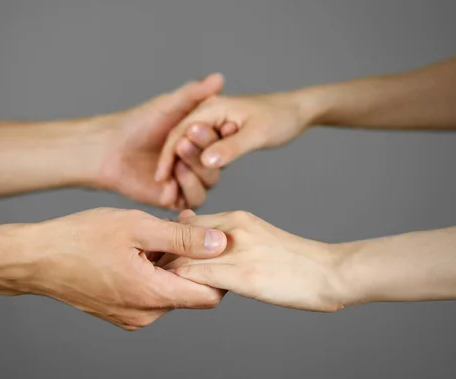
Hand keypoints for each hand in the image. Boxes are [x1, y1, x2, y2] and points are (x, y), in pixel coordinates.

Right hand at [12, 208, 227, 329]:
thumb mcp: (137, 227)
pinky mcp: (120, 313)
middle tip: (180, 225)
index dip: (218, 268)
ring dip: (170, 264)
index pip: (210, 295)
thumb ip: (183, 239)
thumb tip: (221, 244)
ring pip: (169, 291)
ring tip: (155, 234)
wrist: (36, 260)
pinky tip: (139, 249)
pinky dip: (153, 273)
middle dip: (192, 260)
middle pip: (190, 291)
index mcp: (153, 295)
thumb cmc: (81, 239)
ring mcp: (131, 317)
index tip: (211, 241)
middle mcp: (145, 315)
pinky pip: (150, 295)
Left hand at [98, 74, 224, 208]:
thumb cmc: (140, 123)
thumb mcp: (169, 105)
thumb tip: (219, 78)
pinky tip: (167, 184)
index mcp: (203, 141)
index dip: (222, 135)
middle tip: (184, 142)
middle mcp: (199, 162)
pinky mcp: (175, 198)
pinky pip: (189, 201)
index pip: (222, 141)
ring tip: (177, 163)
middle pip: (215, 165)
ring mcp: (188, 182)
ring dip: (194, 175)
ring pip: (206, 185)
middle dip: (201, 155)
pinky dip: (180, 192)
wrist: (111, 150)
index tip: (223, 126)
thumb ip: (193, 94)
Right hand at [155, 92, 312, 180]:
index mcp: (210, 108)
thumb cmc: (279, 117)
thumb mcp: (257, 133)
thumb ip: (231, 147)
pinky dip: (193, 168)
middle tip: (163, 193)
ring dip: (180, 170)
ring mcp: (210, 125)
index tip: (160, 181)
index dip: (168, 158)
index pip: (179, 133)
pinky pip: (199, 153)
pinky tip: (189, 187)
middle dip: (169, 167)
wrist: (295, 111)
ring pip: (187, 149)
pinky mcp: (217, 136)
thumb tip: (207, 162)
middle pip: (178, 142)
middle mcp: (206, 114)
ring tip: (172, 194)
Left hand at [164, 210, 347, 311]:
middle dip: (160, 254)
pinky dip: (181, 285)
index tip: (155, 256)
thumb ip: (228, 236)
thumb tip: (201, 239)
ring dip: (165, 271)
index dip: (167, 241)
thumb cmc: (293, 259)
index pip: (187, 224)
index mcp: (236, 218)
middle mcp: (233, 229)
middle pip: (179, 238)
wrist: (329, 271)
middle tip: (145, 270)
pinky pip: (200, 278)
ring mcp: (238, 252)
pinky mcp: (245, 276)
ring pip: (185, 258)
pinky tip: (172, 295)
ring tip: (152, 283)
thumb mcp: (258, 236)